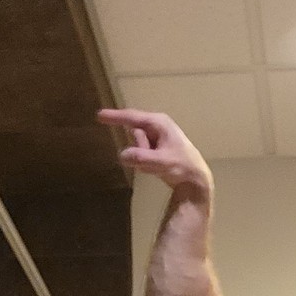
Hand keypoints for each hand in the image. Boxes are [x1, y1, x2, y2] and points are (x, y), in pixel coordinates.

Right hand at [97, 109, 211, 191]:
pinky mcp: (155, 147)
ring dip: (143, 158)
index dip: (115, 117)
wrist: (196, 179)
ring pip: (137, 145)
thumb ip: (142, 158)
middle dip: (140, 150)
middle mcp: (156, 126)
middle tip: (154, 161)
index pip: (132, 118)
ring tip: (159, 166)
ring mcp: (156, 137)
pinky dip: (145, 162)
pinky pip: (141, 153)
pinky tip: (158, 168)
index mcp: (159, 123)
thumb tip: (122, 155)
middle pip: (135, 135)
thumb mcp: (161, 163)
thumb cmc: (182, 167)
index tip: (99, 116)